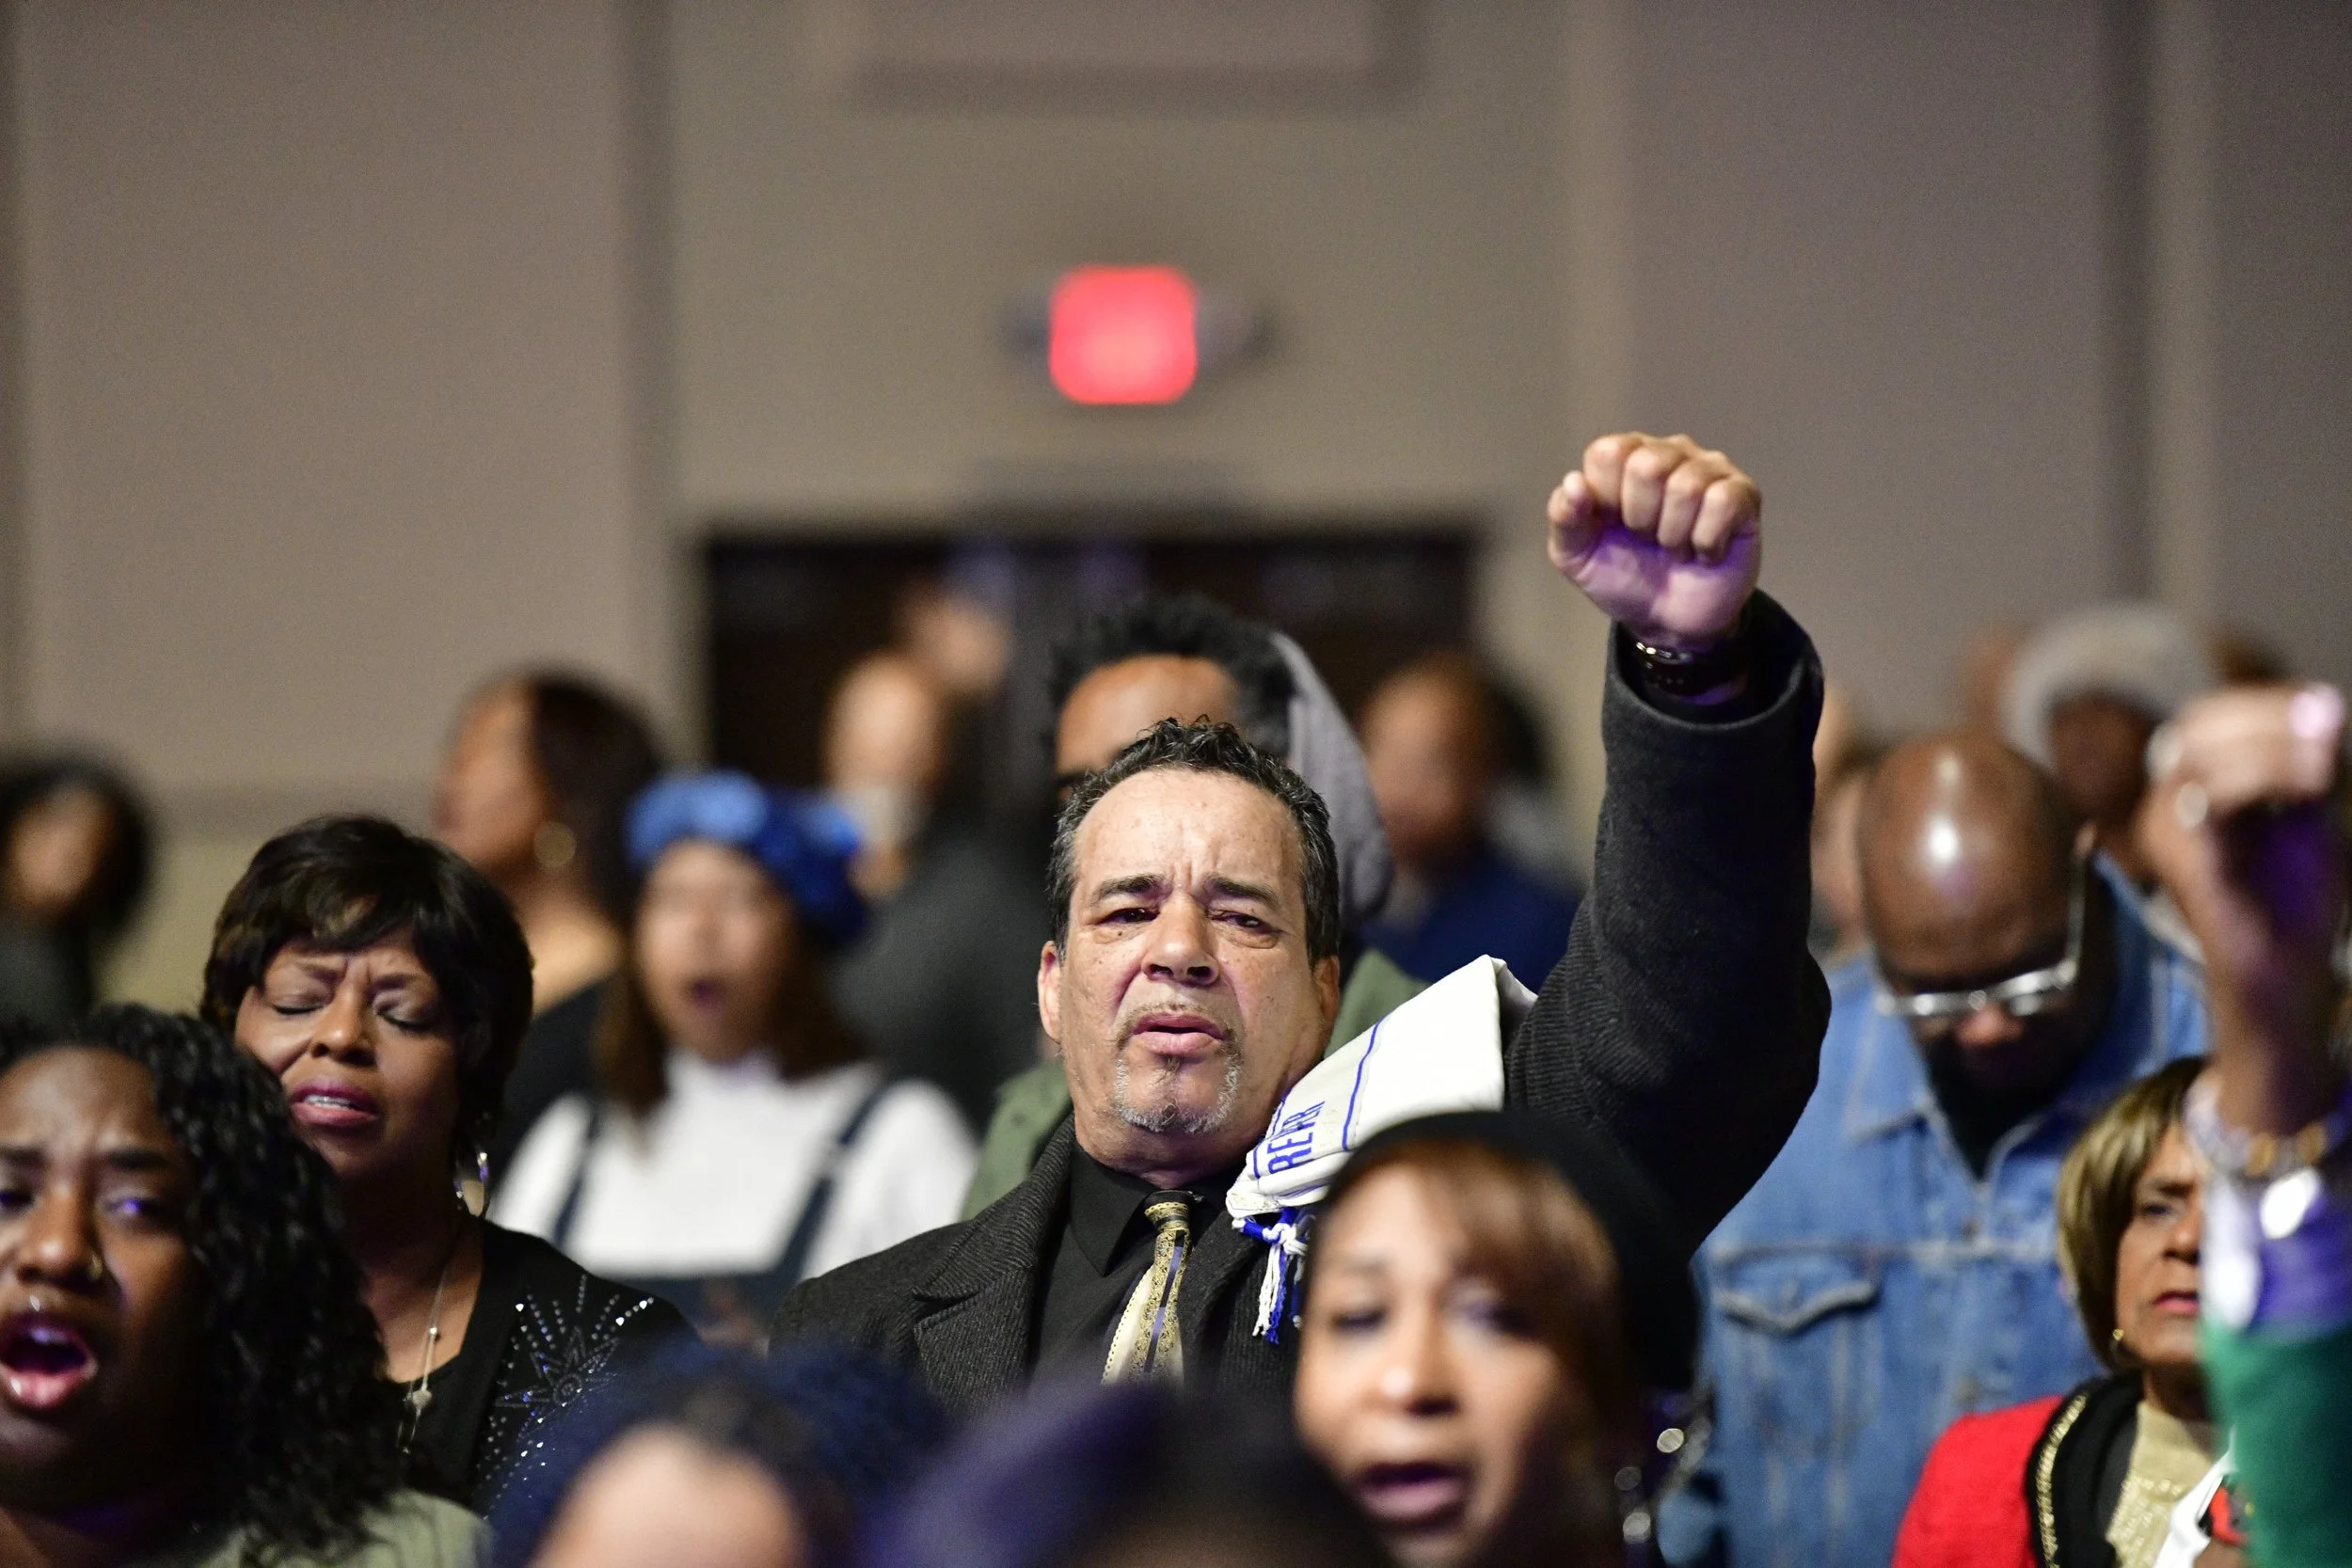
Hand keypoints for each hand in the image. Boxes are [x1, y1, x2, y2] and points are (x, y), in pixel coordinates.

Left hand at [1546, 433, 1761, 649]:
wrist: (1669, 621)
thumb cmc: (1624, 577)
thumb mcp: (1577, 556)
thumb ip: (1565, 519)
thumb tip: (1574, 482)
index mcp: (1625, 456)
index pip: (1608, 453)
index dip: (1606, 500)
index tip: (1613, 526)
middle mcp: (1669, 451)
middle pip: (1647, 466)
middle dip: (1641, 519)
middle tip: (1648, 539)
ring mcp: (1710, 469)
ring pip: (1686, 487)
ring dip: (1673, 536)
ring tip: (1675, 547)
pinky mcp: (1743, 494)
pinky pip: (1722, 503)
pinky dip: (1706, 541)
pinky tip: (1704, 551)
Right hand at [2140, 683, 2346, 1129]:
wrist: (2288, 975)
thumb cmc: (2296, 901)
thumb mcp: (2308, 817)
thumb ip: (2308, 766)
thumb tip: (2322, 710)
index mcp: (2187, 792)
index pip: (2205, 720)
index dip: (2262, 703)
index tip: (2326, 704)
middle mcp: (2163, 808)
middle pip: (2193, 727)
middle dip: (2265, 717)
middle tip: (2330, 723)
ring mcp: (2166, 837)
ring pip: (2199, 759)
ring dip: (2271, 748)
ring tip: (2329, 761)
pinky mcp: (2186, 864)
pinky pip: (2211, 803)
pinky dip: (2264, 781)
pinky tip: (2315, 787)